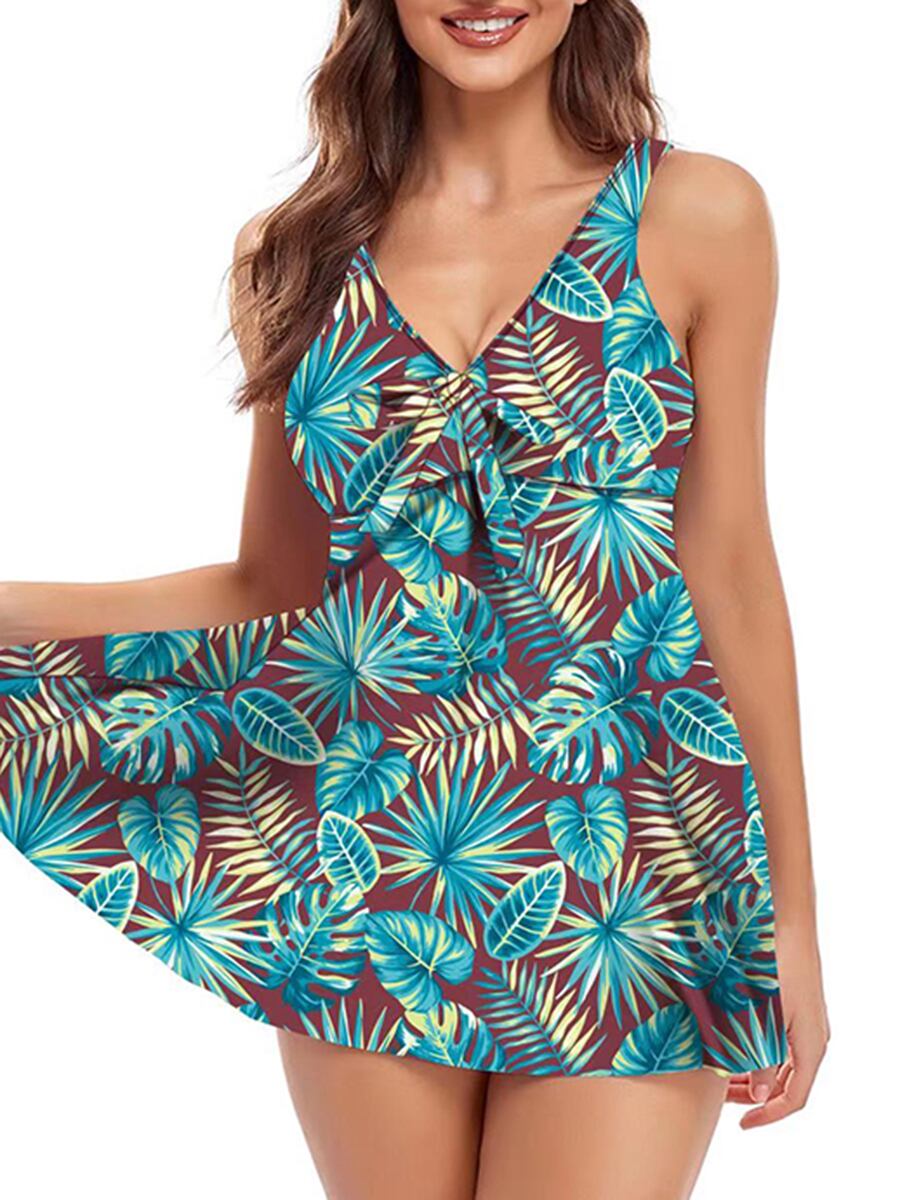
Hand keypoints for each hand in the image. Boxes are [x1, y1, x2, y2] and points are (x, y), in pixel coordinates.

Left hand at [727, 924, 829, 1128]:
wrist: (787, 921)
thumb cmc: (775, 964)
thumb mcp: (763, 1014)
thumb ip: (759, 1056)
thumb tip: (758, 1095)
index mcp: (810, 1046)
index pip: (794, 1098)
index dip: (768, 1115)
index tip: (741, 1124)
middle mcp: (812, 1038)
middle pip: (786, 1082)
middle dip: (754, 1094)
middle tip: (721, 1099)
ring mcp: (805, 1022)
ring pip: (781, 1062)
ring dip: (753, 1073)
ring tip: (721, 1074)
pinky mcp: (795, 1007)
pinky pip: (779, 1043)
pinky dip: (757, 1052)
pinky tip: (732, 1047)